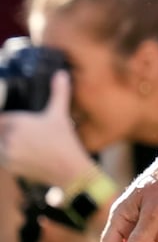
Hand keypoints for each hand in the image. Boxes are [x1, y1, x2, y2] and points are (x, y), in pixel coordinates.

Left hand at [0, 70, 97, 187]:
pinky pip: (1, 157)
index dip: (5, 119)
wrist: (67, 168)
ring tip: (22, 142)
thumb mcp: (60, 114)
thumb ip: (59, 92)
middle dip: (5, 131)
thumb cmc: (64, 140)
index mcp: (18, 122)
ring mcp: (7, 153)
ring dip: (5, 142)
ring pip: (0, 144)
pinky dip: (7, 154)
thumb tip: (61, 74)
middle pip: (0, 131)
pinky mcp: (8, 166)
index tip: (9, 121)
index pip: (1, 118)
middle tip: (24, 134)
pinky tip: (21, 153)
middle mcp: (9, 137)